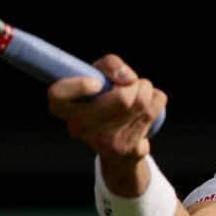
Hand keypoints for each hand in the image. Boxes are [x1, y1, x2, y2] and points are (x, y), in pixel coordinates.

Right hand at [48, 54, 166, 162]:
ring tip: (140, 91)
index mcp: (64, 107)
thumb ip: (109, 64)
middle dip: (134, 84)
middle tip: (132, 84)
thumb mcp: (98, 75)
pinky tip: (147, 106)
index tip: (97, 83)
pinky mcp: (128, 150)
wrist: (115, 145)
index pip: (58, 95)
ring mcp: (104, 143)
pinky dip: (157, 101)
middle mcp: (79, 128)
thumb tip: (128, 79)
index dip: (78, 85)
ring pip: (141, 103)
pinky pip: (153, 112)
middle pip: (121, 99)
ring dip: (146, 89)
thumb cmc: (103, 99)